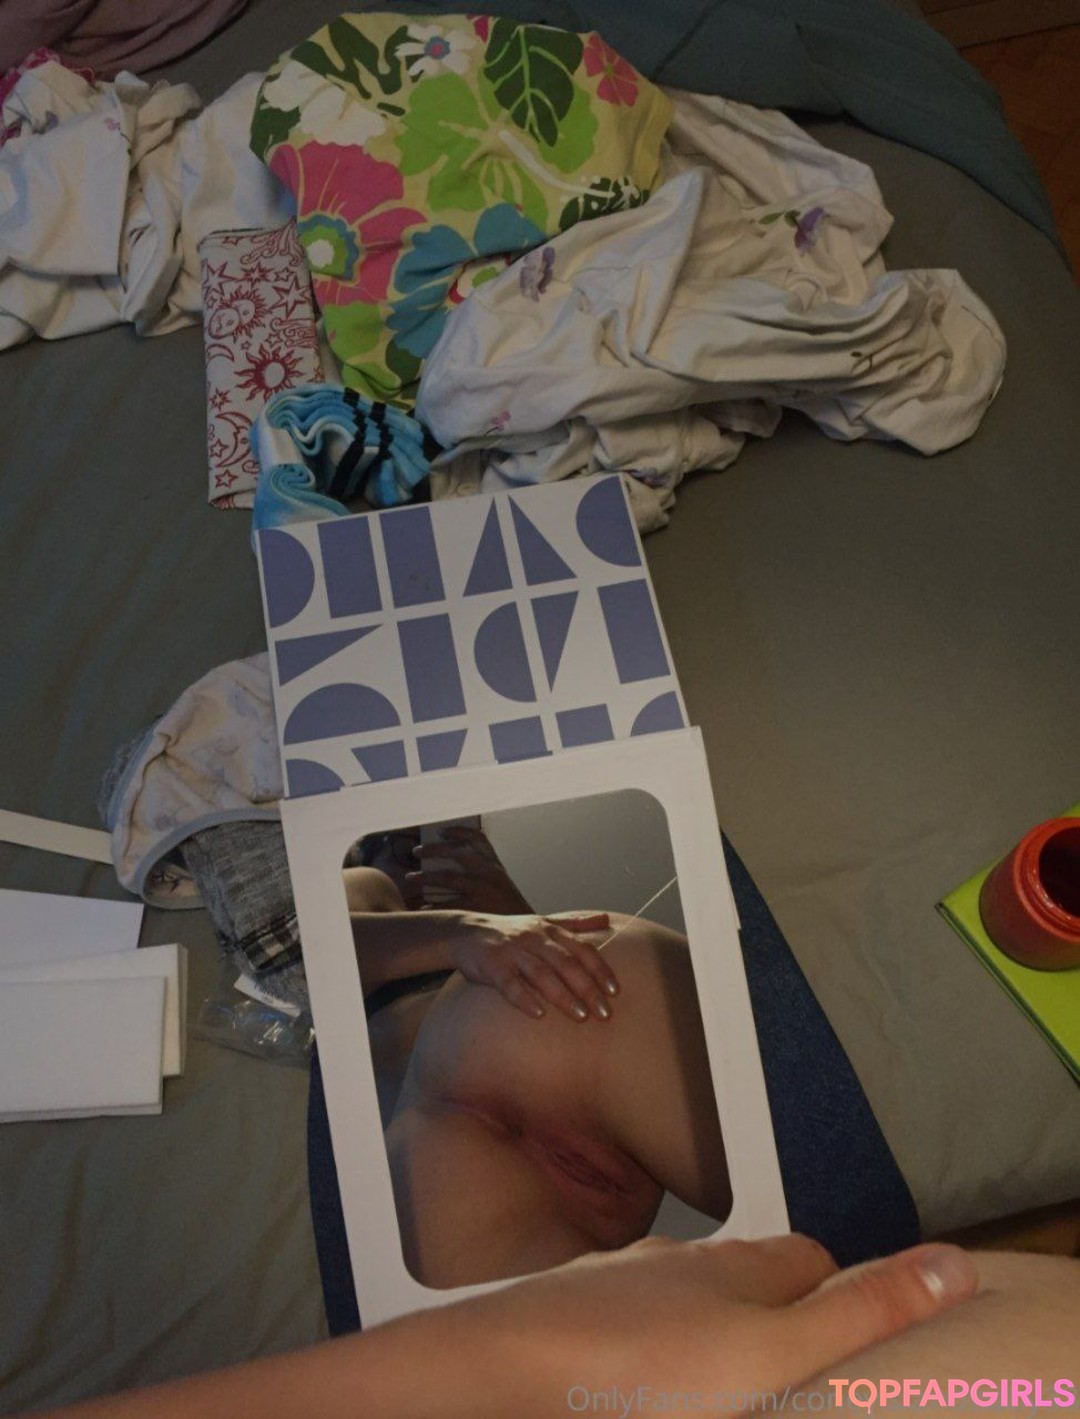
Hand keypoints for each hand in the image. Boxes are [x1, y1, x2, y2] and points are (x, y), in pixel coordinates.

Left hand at [404, 826, 533, 913]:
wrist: (522, 930)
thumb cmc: (507, 906)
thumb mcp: (500, 881)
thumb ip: (484, 870)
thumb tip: (452, 862)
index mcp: (494, 864)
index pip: (477, 839)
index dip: (458, 831)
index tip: (441, 830)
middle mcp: (488, 873)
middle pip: (456, 853)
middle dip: (433, 849)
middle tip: (416, 851)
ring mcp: (480, 890)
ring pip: (446, 877)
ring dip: (425, 877)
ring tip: (410, 878)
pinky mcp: (474, 909)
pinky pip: (446, 905)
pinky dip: (432, 905)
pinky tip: (421, 907)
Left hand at [438, 1233, 978, 1416]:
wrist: (502, 1371)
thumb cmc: (638, 1371)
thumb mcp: (773, 1356)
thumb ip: (862, 1316)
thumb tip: (954, 1263)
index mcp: (735, 1269)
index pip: (810, 1259)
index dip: (841, 1290)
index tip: (859, 1328)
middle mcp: (678, 1264)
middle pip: (746, 1272)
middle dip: (776, 1305)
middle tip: (797, 1359)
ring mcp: (620, 1286)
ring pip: (680, 1297)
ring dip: (706, 1326)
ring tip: (718, 1379)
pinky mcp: (571, 1317)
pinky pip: (623, 1324)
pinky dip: (643, 1347)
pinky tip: (634, 1383)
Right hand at [447, 911, 616, 1020]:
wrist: (466, 932)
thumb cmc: (512, 933)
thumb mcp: (544, 923)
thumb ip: (575, 924)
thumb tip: (607, 919)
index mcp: (550, 930)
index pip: (581, 949)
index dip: (600, 969)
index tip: (615, 991)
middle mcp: (534, 938)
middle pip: (565, 963)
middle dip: (587, 988)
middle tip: (605, 1013)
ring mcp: (512, 951)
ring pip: (541, 973)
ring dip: (562, 995)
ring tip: (581, 1016)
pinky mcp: (491, 964)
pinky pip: (509, 983)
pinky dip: (524, 998)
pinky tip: (538, 1014)